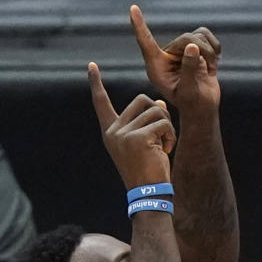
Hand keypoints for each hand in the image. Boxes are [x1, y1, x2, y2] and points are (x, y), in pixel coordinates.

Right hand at [88, 65, 176, 190]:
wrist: (148, 195)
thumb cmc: (148, 172)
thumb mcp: (145, 144)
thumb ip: (147, 123)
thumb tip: (159, 104)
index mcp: (110, 132)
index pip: (101, 103)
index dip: (95, 84)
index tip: (91, 66)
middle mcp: (113, 131)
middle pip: (141, 100)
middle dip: (159, 113)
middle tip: (163, 135)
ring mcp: (124, 134)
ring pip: (156, 110)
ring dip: (168, 127)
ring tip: (165, 146)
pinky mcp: (138, 138)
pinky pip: (163, 123)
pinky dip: (171, 135)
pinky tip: (167, 151)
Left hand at [129, 6, 220, 112]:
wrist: (203, 109)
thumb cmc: (192, 104)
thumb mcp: (189, 90)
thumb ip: (189, 68)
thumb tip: (192, 46)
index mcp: (157, 66)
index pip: (145, 42)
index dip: (139, 25)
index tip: (133, 8)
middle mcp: (166, 56)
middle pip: (185, 39)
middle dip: (202, 51)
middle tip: (211, 67)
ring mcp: (180, 51)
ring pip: (197, 36)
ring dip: (210, 51)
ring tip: (212, 69)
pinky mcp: (194, 49)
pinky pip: (205, 34)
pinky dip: (215, 46)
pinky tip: (215, 61)